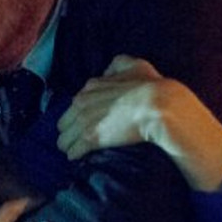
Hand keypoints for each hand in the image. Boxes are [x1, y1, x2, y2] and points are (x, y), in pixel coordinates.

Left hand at [57, 54, 221, 190]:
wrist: (158, 105)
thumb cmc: (149, 85)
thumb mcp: (134, 65)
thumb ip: (118, 65)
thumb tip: (108, 72)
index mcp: (90, 87)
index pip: (73, 104)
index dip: (78, 114)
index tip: (83, 120)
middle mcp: (82, 102)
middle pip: (63, 123)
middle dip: (69, 131)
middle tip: (77, 138)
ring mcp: (84, 121)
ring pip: (64, 139)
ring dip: (69, 144)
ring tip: (75, 150)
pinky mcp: (91, 138)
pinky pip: (73, 151)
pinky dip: (75, 154)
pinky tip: (77, 157)